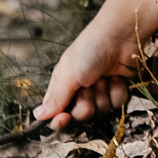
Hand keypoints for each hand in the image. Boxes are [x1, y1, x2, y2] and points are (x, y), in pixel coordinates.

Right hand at [35, 9, 143, 127]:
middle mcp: (80, 91)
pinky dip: (117, 91)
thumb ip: (56, 98)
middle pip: (81, 117)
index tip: (64, 118)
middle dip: (86, 104)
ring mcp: (100, 92)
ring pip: (101, 112)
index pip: (57, 114)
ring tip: (103, 76)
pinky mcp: (117, 90)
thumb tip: (37, 116)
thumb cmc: (90, 49)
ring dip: (103, 95)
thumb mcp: (69, 74)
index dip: (60, 121)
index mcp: (63, 86)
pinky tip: (116, 77)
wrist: (120, 36)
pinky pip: (117, 105)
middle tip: (88, 86)